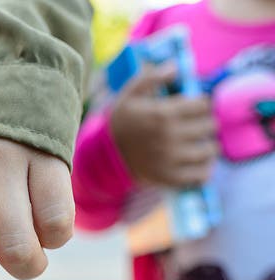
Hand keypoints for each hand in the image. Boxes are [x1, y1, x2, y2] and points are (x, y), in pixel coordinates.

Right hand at [110, 64, 217, 186]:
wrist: (105, 154)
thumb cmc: (122, 121)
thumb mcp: (130, 94)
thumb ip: (152, 76)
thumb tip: (175, 66)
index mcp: (163, 113)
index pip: (204, 105)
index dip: (201, 104)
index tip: (195, 107)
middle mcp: (170, 136)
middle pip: (210, 126)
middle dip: (205, 123)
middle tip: (197, 125)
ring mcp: (171, 159)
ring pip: (210, 150)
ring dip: (207, 145)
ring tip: (200, 144)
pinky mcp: (170, 177)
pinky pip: (201, 175)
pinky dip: (204, 169)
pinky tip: (197, 162)